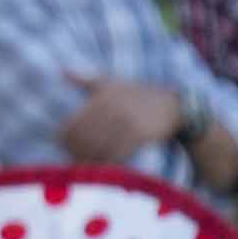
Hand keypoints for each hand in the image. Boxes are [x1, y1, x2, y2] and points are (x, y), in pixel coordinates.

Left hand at [59, 74, 187, 166]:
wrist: (175, 106)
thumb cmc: (137, 95)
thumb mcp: (112, 83)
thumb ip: (86, 79)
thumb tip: (62, 71)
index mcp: (101, 97)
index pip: (71, 125)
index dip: (65, 140)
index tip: (66, 148)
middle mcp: (112, 107)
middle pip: (83, 139)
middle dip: (77, 152)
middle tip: (76, 161)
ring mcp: (126, 121)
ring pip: (98, 148)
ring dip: (90, 161)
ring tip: (86, 167)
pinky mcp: (140, 134)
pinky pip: (116, 154)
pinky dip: (107, 163)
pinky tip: (104, 167)